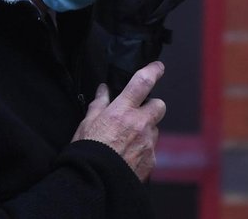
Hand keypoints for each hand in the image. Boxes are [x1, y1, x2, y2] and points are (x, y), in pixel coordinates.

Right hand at [71, 61, 165, 181]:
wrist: (95, 180)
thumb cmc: (88, 150)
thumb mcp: (87, 122)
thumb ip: (99, 103)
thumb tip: (103, 89)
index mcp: (122, 111)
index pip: (143, 83)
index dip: (153, 71)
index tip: (157, 67)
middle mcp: (140, 124)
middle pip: (159, 105)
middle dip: (151, 106)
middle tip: (137, 111)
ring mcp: (148, 143)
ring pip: (155, 128)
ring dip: (146, 128)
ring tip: (127, 138)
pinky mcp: (151, 160)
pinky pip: (152, 147)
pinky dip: (143, 147)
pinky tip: (128, 153)